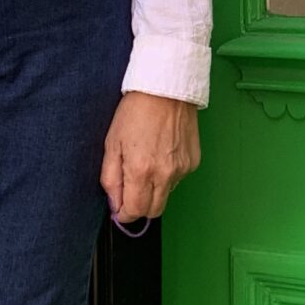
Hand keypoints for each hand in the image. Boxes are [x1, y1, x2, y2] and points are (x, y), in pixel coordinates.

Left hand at [101, 91, 200, 224]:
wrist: (167, 89)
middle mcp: (165, 174)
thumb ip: (110, 179)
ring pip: (166, 195)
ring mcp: (182, 169)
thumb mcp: (112, 144)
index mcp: (141, 171)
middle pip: (154, 211)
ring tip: (147, 163)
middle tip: (130, 192)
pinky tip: (162, 154)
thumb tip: (114, 204)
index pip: (135, 211)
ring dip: (154, 190)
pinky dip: (168, 175)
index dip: (124, 214)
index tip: (119, 209)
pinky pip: (178, 179)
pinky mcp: (193, 162)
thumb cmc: (136, 112)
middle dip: (139, 207)